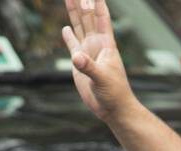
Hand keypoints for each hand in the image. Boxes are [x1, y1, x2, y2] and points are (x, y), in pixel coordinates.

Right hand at [62, 0, 132, 121]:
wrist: (112, 109)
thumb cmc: (114, 93)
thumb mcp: (102, 79)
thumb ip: (89, 67)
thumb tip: (76, 57)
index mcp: (106, 45)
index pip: (102, 18)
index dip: (98, 4)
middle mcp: (96, 45)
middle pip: (88, 17)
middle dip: (83, 2)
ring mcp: (88, 53)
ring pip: (79, 28)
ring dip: (74, 13)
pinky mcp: (80, 64)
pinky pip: (73, 46)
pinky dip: (68, 37)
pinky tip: (65, 28)